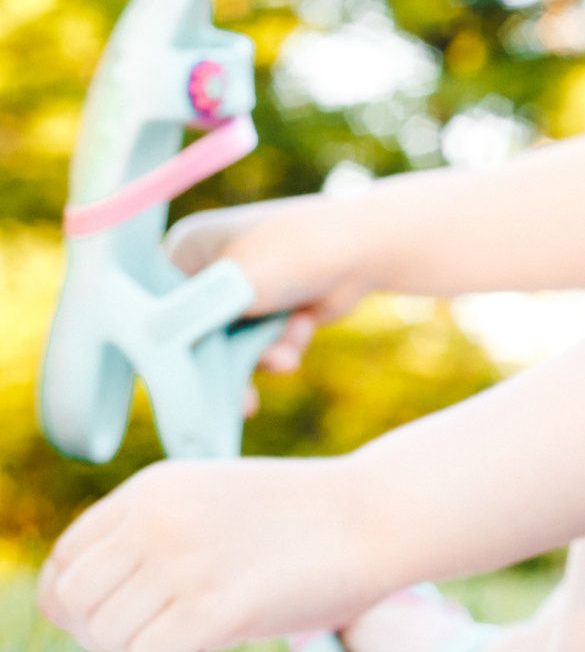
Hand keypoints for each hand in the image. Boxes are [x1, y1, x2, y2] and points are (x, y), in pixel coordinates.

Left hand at [36, 455, 406, 651]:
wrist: (380, 516)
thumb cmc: (305, 518)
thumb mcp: (211, 501)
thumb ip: (153, 535)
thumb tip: (92, 607)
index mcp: (150, 490)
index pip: (65, 560)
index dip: (79, 600)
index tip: (119, 616)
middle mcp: (154, 522)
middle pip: (75, 602)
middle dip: (106, 630)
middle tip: (159, 631)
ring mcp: (182, 564)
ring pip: (108, 635)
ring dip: (144, 646)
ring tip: (195, 632)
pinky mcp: (215, 609)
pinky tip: (212, 644)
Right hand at [166, 196, 374, 381]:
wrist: (366, 249)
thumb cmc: (296, 255)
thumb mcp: (237, 287)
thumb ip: (192, 321)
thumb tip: (155, 355)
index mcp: (183, 250)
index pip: (151, 308)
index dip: (160, 346)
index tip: (171, 382)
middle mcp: (205, 271)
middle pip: (190, 335)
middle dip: (218, 367)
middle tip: (237, 401)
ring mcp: (238, 293)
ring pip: (228, 350)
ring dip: (258, 359)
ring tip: (282, 360)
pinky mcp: (268, 312)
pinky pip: (258, 349)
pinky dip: (279, 349)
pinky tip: (302, 327)